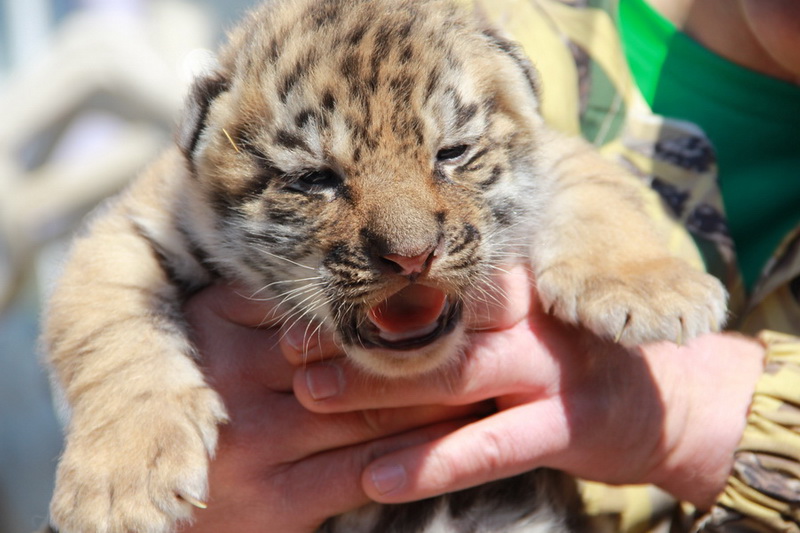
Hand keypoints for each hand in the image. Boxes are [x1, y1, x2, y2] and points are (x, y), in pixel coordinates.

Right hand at [178, 284, 488, 532]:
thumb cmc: (187, 404)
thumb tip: (345, 263)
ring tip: (491, 370)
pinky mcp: (270, 503)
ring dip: (434, 393)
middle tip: (496, 316)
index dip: (392, 288)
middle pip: (350, 349)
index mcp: (214, 322)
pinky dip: (415, 453)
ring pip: (365, 409)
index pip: (317, 298)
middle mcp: (230, 375)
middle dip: (424, 335)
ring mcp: (250, 440)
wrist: (150, 511)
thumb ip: (257, 303)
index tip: (451, 271)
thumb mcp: (205, 335)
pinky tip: (457, 436)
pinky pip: (359, 471)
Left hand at [289, 265, 764, 509]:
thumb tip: (381, 308)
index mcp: (518, 285)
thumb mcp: (529, 318)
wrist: (670, 400)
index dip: (368, 293)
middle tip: (291, 349)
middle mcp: (531, 320)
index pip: (433, 282)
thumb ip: (471, 310)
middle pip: (432, 325)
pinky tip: (376, 479)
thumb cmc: (576, 357)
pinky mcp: (567, 426)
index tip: (310, 301)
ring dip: (378, 394)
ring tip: (311, 400)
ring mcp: (551, 372)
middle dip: (359, 339)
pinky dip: (432, 463)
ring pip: (451, 380)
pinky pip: (489, 447)